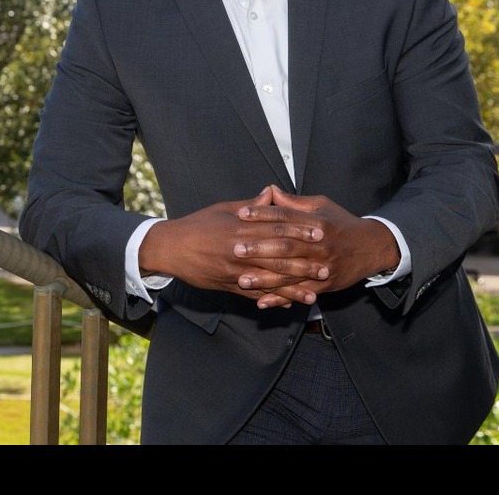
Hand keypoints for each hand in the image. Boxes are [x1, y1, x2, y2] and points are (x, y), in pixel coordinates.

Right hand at [140, 188, 329, 306]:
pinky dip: (273, 299)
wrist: (171, 248)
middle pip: (279, 256)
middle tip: (327, 264)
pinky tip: (289, 304)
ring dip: (294, 287)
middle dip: (305, 261)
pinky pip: (255, 295)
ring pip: (270, 280)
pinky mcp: (229, 286)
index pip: (277, 227)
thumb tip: (271, 194)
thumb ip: (251, 205)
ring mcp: (236, 270)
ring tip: (315, 291)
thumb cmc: (197, 225)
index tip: (320, 231)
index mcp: (241, 227)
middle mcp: (241, 249)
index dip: (301, 230)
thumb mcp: (223, 209)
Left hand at [234, 186, 400, 308]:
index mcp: (316, 222)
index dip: (263, 214)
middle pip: (286, 246)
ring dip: (265, 278)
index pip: (286, 217)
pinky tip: (262, 301)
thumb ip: (295, 202)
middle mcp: (319, 244)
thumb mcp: (322, 205)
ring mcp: (322, 266)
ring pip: (290, 273)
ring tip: (242, 279)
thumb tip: (271, 192)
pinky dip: (281, 298)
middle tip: (235, 249)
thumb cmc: (342, 223)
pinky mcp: (324, 285)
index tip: (242, 214)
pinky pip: (299, 292)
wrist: (372, 247)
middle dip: (259, 249)